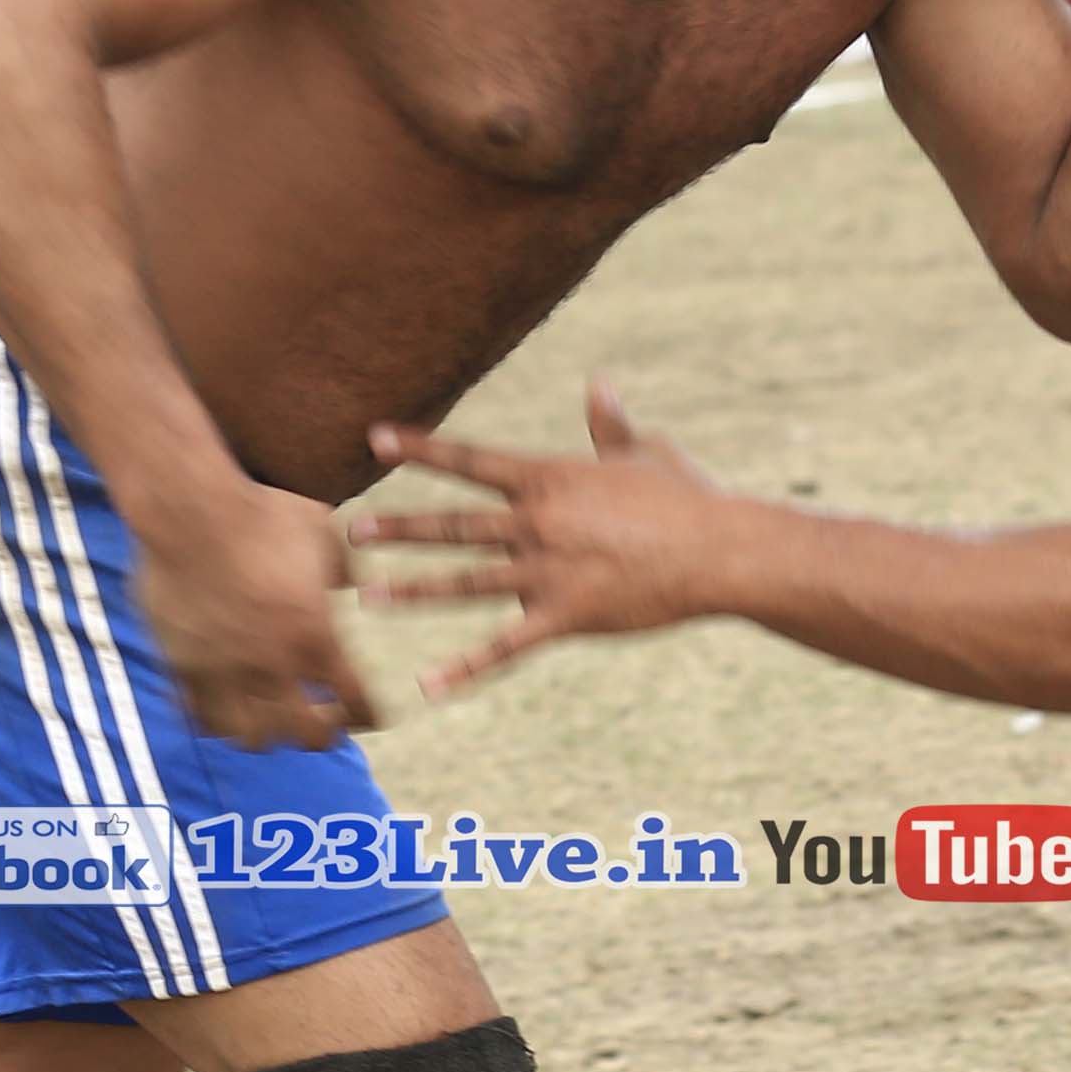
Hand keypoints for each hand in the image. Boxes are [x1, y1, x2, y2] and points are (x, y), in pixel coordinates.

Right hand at [143, 476, 375, 747]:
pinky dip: (217, 718)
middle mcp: (273, 665)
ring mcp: (224, 671)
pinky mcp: (183, 667)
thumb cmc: (260, 511)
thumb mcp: (321, 532)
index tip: (370, 716)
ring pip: (252, 738)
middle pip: (308, 736)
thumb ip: (344, 567)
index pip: (357, 703)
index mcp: (315, 637)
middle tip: (322, 720)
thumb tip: (352, 585)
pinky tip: (224, 705)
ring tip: (272, 718)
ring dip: (269, 732)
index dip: (369, 715)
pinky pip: (201, 716)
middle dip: (323, 733)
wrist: (187, 508)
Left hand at [348, 385, 735, 700]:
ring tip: (367, 595)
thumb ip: (609, 425)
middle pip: (454, 525)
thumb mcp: (645, 452)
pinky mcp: (565, 618)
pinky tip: (426, 685)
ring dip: (413, 588)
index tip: (374, 439)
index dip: (421, 448)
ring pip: (466, 581)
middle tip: (350, 530)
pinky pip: (506, 647)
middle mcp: (537, 523)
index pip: (471, 460)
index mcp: (549, 479)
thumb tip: (598, 386)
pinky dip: (465, 669)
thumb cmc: (687, 498)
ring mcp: (547, 573)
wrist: (721, 552)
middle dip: (399, 527)